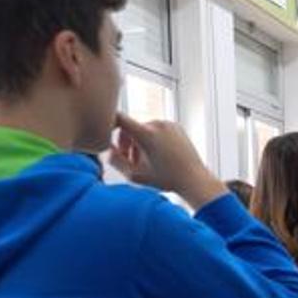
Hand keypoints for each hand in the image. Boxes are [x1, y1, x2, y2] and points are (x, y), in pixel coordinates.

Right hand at [110, 113, 225, 208]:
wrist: (194, 179)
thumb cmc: (166, 179)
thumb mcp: (134, 175)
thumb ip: (115, 160)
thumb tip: (106, 147)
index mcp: (146, 134)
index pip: (119, 118)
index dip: (108, 122)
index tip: (104, 131)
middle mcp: (157, 124)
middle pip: (130, 127)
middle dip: (126, 143)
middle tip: (130, 160)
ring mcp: (168, 123)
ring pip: (143, 129)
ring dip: (139, 142)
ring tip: (145, 161)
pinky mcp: (175, 126)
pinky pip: (156, 129)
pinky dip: (152, 139)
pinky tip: (157, 155)